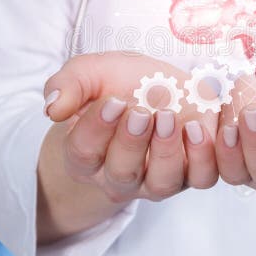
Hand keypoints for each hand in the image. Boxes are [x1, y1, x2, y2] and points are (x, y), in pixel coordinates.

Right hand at [37, 52, 217, 242]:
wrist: (166, 84)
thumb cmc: (123, 82)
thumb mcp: (93, 72)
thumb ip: (69, 85)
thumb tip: (52, 107)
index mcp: (88, 154)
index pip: (83, 153)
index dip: (95, 129)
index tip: (112, 102)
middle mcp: (121, 175)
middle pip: (121, 174)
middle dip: (129, 143)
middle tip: (140, 111)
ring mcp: (159, 178)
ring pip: (162, 183)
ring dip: (165, 152)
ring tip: (168, 118)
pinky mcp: (193, 172)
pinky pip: (201, 178)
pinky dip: (204, 158)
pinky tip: (198, 128)